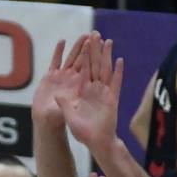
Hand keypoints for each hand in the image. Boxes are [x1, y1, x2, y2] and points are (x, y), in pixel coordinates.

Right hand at [32, 34, 90, 124]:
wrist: (48, 122)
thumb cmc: (61, 121)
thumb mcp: (69, 117)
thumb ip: (68, 107)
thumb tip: (72, 99)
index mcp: (83, 89)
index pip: (93, 70)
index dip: (98, 57)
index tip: (103, 45)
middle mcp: (75, 81)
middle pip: (85, 61)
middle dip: (91, 48)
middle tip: (97, 33)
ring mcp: (64, 78)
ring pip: (73, 59)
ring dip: (78, 47)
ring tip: (84, 35)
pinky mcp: (52, 77)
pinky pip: (56, 61)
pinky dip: (59, 52)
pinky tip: (62, 41)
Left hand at [56, 35, 124, 155]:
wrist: (96, 142)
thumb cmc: (84, 132)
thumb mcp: (69, 116)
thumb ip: (64, 104)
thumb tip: (56, 94)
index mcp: (83, 90)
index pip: (83, 68)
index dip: (84, 55)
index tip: (85, 42)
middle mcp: (94, 89)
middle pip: (94, 65)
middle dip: (95, 49)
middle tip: (96, 34)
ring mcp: (104, 93)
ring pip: (105, 70)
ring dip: (107, 56)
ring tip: (108, 41)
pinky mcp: (112, 99)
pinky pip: (115, 83)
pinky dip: (118, 73)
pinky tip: (120, 61)